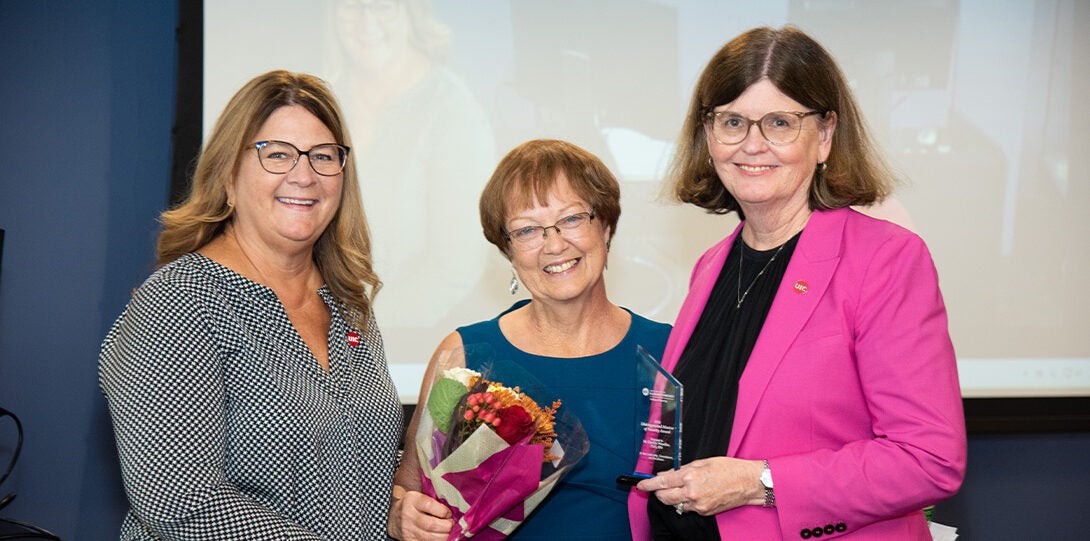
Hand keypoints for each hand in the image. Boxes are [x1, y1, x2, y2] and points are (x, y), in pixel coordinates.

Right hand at [388, 490, 452, 540]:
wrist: (393, 517)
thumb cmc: (413, 505)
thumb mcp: (419, 497)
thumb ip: (433, 501)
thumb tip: (453, 510)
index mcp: (412, 500)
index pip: (430, 505)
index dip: (443, 511)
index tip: (449, 513)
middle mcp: (408, 515)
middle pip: (431, 524)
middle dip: (446, 527)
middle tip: (452, 525)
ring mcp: (407, 529)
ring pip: (429, 537)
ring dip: (444, 536)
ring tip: (449, 533)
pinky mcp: (408, 540)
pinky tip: (441, 538)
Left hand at [635, 457, 765, 515]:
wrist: (748, 483)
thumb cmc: (729, 469)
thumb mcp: (703, 462)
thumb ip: (683, 469)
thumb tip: (668, 474)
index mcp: (690, 476)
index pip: (662, 482)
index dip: (648, 484)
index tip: (641, 485)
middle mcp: (692, 492)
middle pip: (664, 497)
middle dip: (658, 492)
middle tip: (659, 487)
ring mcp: (698, 505)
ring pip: (675, 505)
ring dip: (673, 497)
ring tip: (681, 488)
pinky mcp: (704, 512)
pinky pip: (688, 509)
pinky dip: (686, 502)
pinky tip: (693, 494)